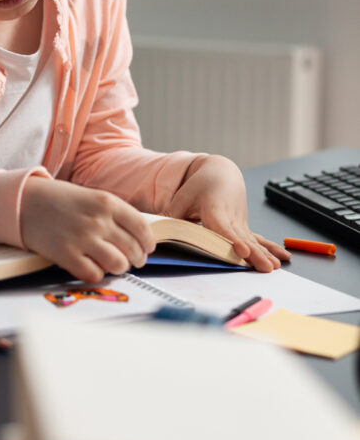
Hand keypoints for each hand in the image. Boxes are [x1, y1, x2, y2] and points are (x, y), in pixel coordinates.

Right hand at [21, 177, 156, 282]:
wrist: (24, 202)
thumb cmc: (59, 199)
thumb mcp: (90, 196)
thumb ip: (113, 214)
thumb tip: (136, 239)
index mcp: (107, 202)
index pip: (141, 227)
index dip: (148, 242)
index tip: (148, 248)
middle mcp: (98, 220)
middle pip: (132, 248)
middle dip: (137, 258)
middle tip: (134, 261)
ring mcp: (82, 239)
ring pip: (117, 264)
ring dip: (119, 267)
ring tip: (113, 264)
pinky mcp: (66, 255)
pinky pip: (94, 274)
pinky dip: (96, 274)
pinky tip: (92, 267)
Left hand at [165, 154, 289, 271]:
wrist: (221, 172)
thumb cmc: (199, 186)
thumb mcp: (182, 197)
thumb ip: (171, 217)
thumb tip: (156, 233)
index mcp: (214, 209)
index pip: (224, 227)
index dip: (233, 240)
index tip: (242, 251)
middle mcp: (231, 217)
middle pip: (242, 239)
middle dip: (255, 255)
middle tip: (264, 267)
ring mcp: (240, 223)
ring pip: (253, 241)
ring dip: (265, 254)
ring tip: (274, 267)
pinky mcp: (244, 227)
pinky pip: (259, 240)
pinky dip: (271, 248)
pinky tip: (283, 258)